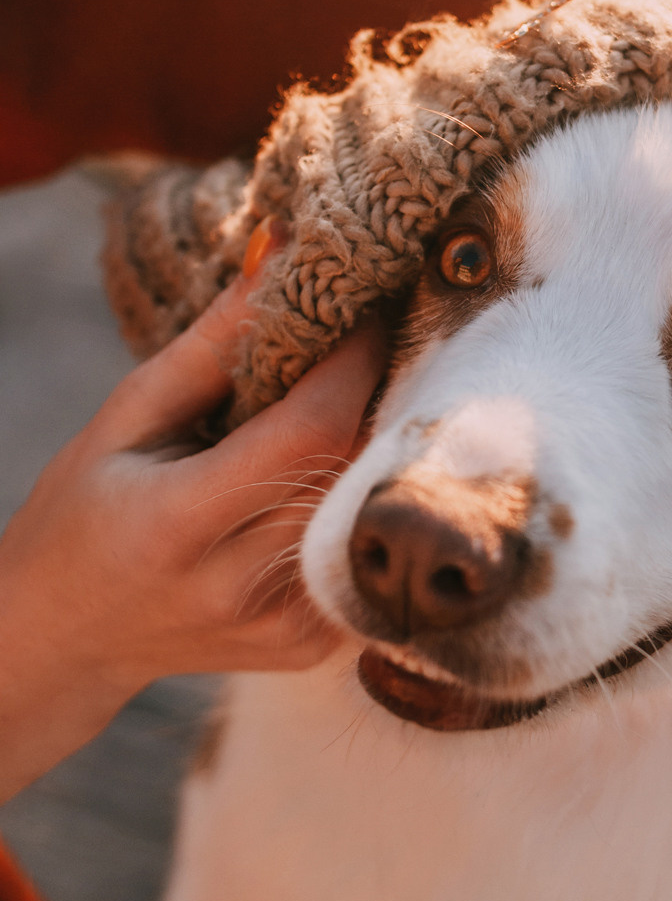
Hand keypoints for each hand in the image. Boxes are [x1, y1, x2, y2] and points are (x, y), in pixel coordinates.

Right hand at [0, 259, 383, 799]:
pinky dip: (358, 504)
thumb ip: (212, 344)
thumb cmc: (86, 512)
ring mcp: (285, 627)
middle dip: (375, 394)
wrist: (67, 636)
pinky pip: (363, 552)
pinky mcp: (313, 646)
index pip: (313, 431)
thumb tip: (283, 253)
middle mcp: (239, 585)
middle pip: (355, 468)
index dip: (356, 361)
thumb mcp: (127, 418)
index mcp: (179, 523)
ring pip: (369, 510)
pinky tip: (328, 479)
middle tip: (372, 346)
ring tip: (350, 408)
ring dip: (373, 447)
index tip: (367, 310)